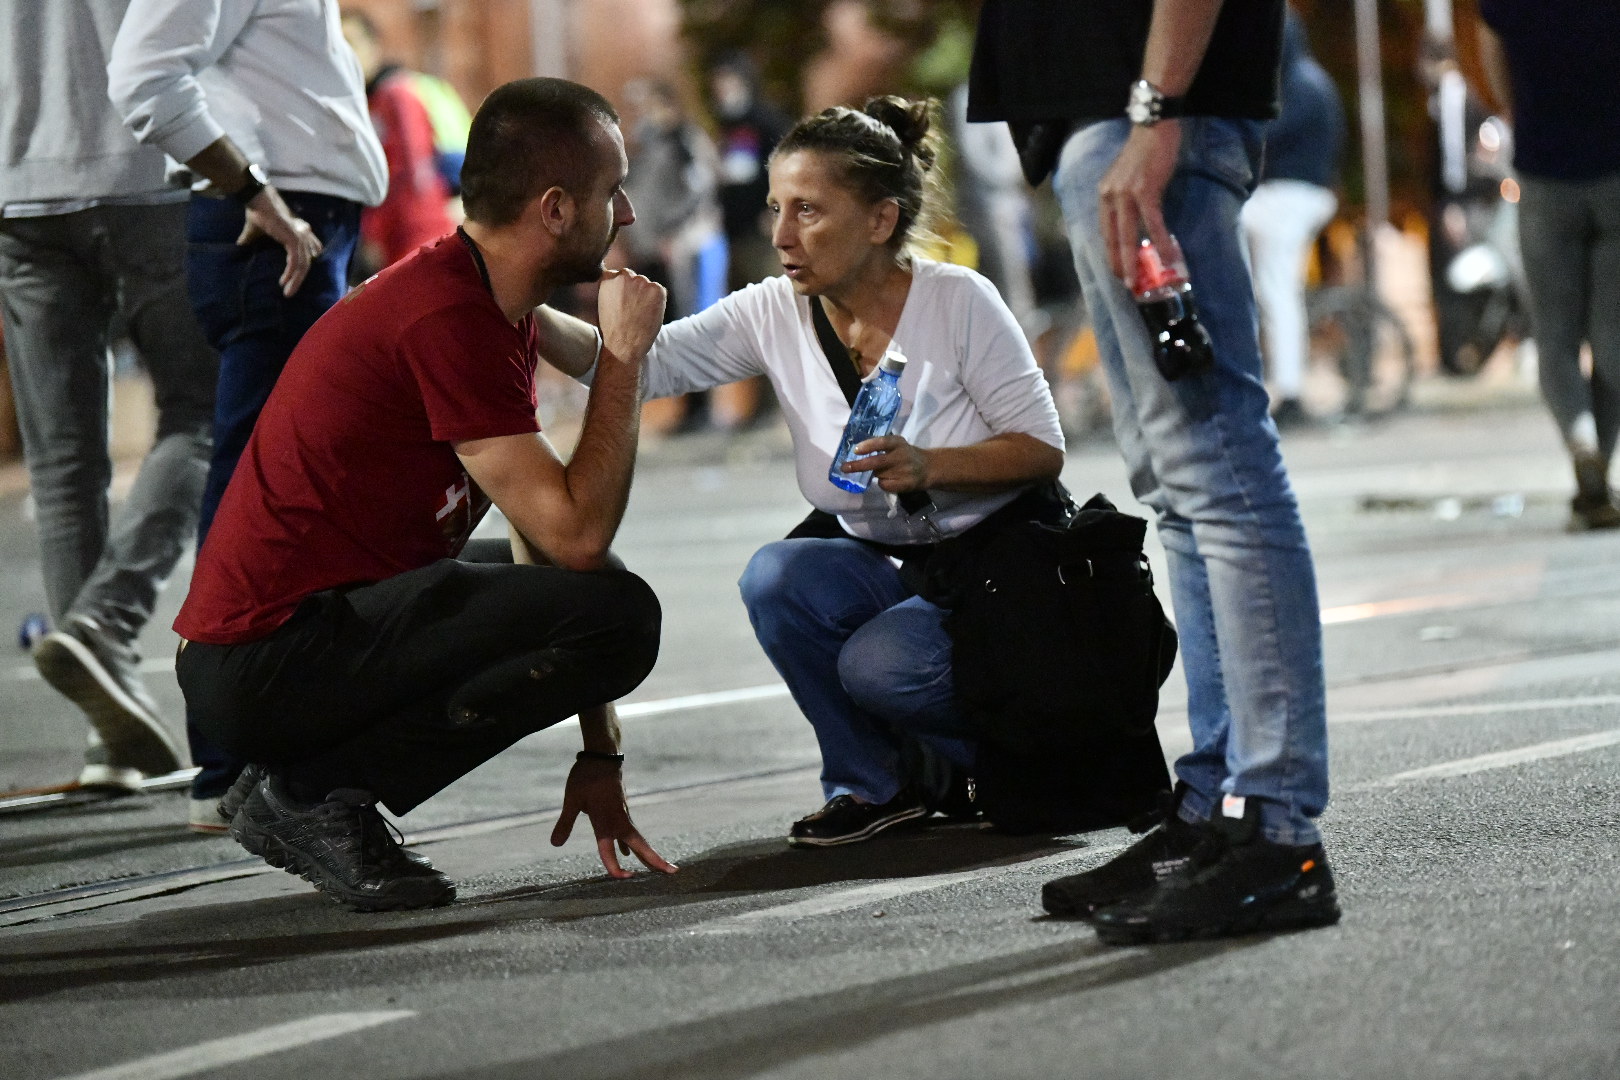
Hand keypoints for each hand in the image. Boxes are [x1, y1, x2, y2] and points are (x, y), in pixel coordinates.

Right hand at [237, 187, 323, 296]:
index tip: (297, 279)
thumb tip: (239, 248)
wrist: (257, 201)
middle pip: (307, 263)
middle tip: (290, 292)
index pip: (310, 252)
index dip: (306, 266)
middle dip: (300, 279)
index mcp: (299, 232)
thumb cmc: (258, 214)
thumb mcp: (256, 233)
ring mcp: (300, 238)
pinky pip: (296, 262)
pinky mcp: (294, 240)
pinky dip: (291, 273)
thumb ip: (251, 242)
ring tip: (287, 292)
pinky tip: (284, 282)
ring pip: (303, 265)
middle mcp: (303, 236)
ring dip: (296, 281)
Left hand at [550, 756, 678, 878]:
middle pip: (640, 846)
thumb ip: (565, 823)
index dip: (616, 868)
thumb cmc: (586, 778)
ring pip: (638, 841)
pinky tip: (627, 853)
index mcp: (606, 822)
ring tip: (659, 870)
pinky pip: (631, 833)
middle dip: (656, 860)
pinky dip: (634, 845)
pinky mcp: (622, 811)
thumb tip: (555, 844)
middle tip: (673, 873)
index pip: (610, 851)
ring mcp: (623, 816)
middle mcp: (619, 822)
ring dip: (649, 855)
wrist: (602, 757)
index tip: (626, 879)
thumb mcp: (572, 800)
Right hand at [596, 268, 665, 362]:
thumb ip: (611, 289)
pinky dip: (657, 302)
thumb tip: (619, 284)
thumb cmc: (610, 329)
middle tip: (632, 310)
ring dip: (646, 296)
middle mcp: (624, 275)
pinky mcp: (657, 289)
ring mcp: (641, 281)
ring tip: (639, 315)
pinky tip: (648, 315)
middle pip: (634, 279)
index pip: (619, 276)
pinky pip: (659, 292)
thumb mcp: (602, 303)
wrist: (623, 345)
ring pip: (647, 286)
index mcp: (608, 277)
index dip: (622, 290)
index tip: (622, 303)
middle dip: (635, 291)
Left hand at [849, 434, 929, 493]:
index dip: (869, 446)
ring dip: (874, 474)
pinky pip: (884, 485)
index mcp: (898, 442)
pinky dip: (882, 483)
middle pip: (877, 462)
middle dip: (859, 465)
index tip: (855, 450)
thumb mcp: (895, 443)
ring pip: (878, 474)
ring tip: (882, 471)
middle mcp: (901, 455)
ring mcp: (904, 471)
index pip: (883, 442)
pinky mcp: (905, 484)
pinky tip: (890, 479)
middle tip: (844, 467)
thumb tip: (846, 431)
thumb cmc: (904, 453)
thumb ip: (875, 441)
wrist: (928, 468)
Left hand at [1097, 120, 1183, 282]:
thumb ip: (1126, 197)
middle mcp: (1110, 196)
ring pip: (1128, 235)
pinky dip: (1159, 241)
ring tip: (1139, 280)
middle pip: (1112, 238)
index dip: (1110, 252)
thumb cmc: (1145, 150)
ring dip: (1134, 261)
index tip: (1116, 269)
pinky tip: (1167, 255)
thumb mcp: (1127, 177)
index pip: (1104, 230)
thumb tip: (1137, 218)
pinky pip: (1152, 223)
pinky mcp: (1145, 190)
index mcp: (1104, 194)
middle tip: (1125, 284)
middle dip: (1118, 263)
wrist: (1153, 125)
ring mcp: (1126, 194)